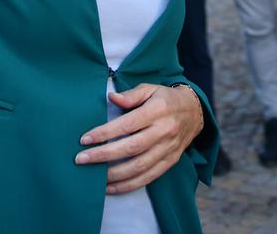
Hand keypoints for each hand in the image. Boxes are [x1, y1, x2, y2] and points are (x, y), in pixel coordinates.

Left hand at [76, 84, 203, 193]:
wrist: (194, 112)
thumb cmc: (165, 99)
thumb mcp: (150, 89)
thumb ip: (130, 95)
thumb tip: (111, 98)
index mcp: (158, 110)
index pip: (128, 124)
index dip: (105, 133)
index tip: (85, 139)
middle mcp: (164, 131)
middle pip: (131, 148)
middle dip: (104, 155)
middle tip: (81, 159)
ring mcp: (168, 149)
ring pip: (140, 167)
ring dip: (114, 175)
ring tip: (94, 176)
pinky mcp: (170, 162)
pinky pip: (149, 178)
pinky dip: (129, 185)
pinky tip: (111, 187)